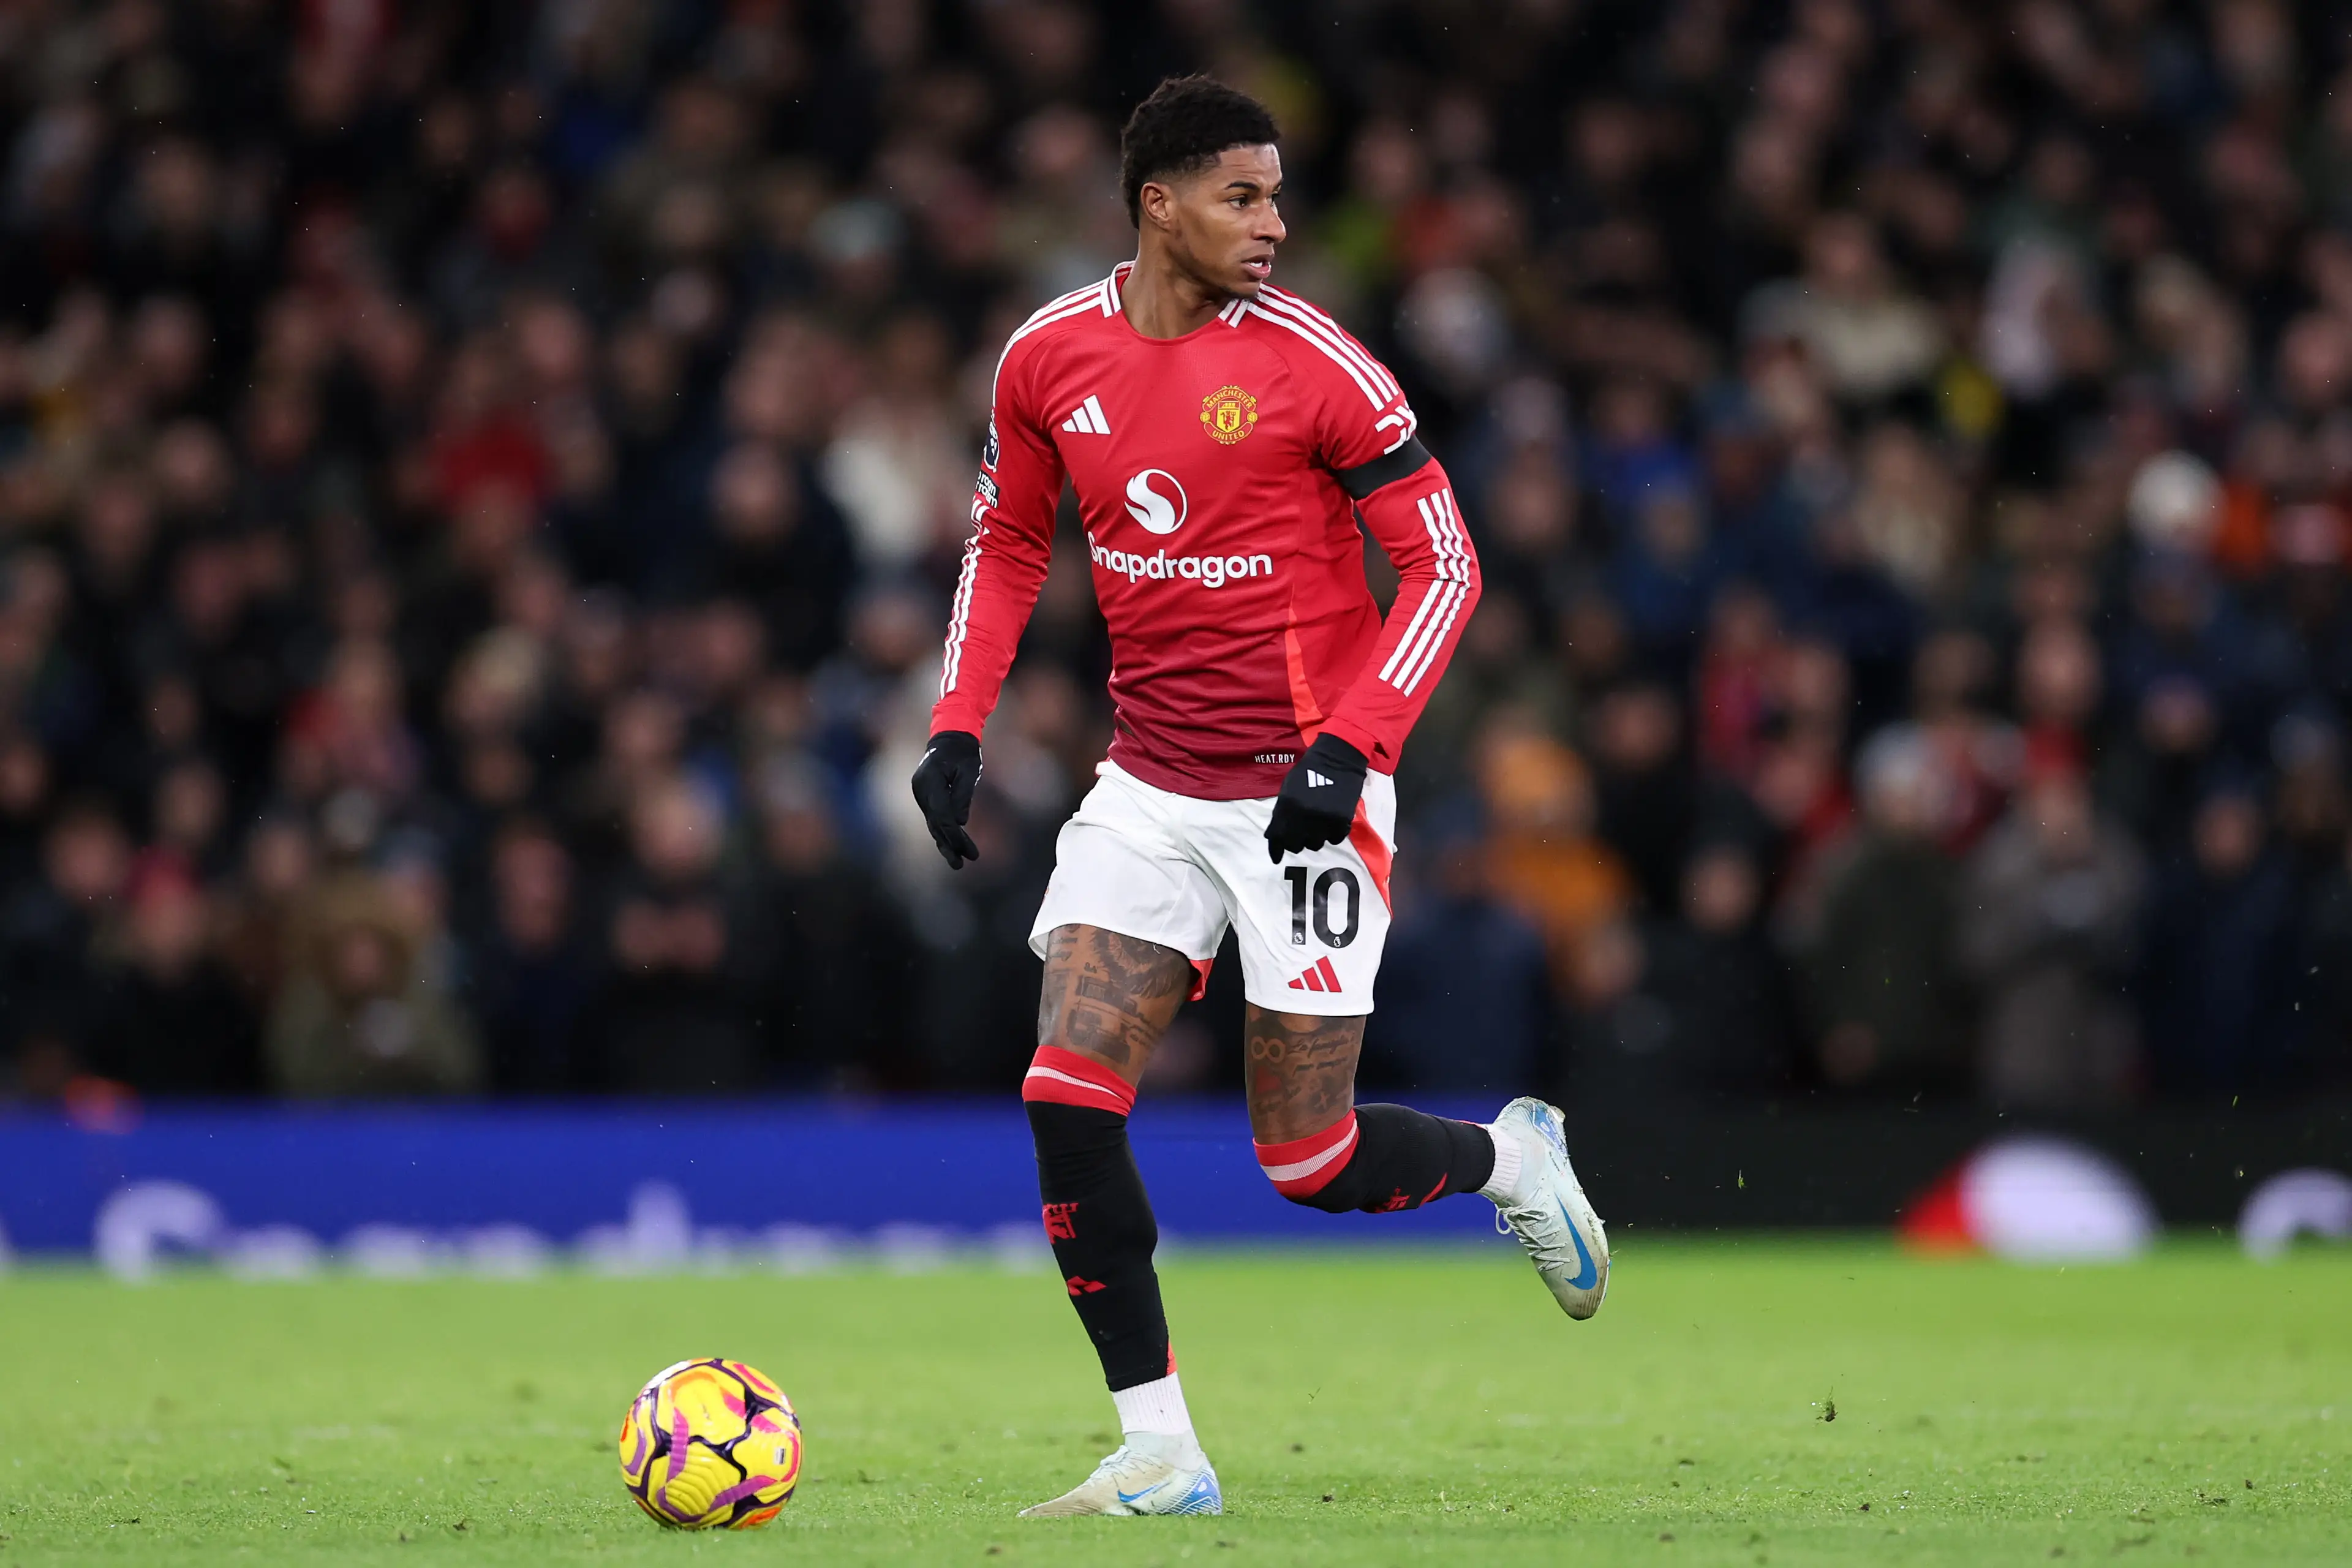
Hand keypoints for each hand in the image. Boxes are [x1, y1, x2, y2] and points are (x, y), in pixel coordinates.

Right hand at [910, 730, 982, 867]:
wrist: (950, 737)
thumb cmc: (963, 751)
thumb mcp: (969, 770)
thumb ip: (963, 795)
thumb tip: (960, 822)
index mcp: (930, 781)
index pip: (941, 813)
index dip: (953, 834)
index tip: (965, 849)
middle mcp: (921, 790)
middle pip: (936, 822)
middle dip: (950, 844)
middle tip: (962, 864)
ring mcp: (921, 794)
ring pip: (934, 823)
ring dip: (946, 843)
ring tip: (958, 864)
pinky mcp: (926, 797)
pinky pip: (935, 818)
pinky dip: (943, 833)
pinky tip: (951, 848)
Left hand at [1265, 733, 1367, 861]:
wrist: (1337, 759)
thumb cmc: (1308, 772)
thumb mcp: (1287, 790)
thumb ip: (1280, 813)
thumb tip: (1273, 835)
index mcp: (1287, 806)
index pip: (1278, 837)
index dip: (1276, 850)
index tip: (1276, 858)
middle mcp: (1304, 817)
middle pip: (1296, 846)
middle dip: (1296, 842)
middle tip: (1300, 834)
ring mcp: (1323, 820)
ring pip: (1315, 845)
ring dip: (1314, 838)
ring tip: (1317, 824)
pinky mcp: (1341, 821)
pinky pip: (1334, 839)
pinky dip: (1332, 834)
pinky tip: (1331, 822)